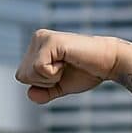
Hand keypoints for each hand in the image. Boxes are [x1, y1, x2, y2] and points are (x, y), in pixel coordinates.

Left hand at [17, 28, 131, 104]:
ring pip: (28, 73)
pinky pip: (39, 69)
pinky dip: (54, 73)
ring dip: (50, 77)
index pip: (22, 76)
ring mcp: (42, 37)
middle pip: (22, 75)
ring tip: (67, 64)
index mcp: (36, 46)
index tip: (62, 72)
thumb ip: (43, 92)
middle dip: (44, 82)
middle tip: (65, 69)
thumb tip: (30, 95)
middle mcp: (37, 38)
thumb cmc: (86, 72)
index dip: (42, 84)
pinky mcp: (50, 41)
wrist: (109, 63)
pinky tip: (67, 62)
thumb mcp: (59, 86)